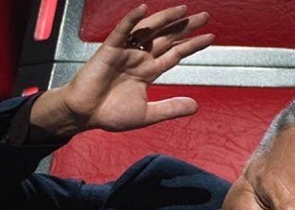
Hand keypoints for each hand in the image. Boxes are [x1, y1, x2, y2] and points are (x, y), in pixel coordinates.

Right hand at [31, 4, 213, 137]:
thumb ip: (171, 108)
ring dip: (165, 19)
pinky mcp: (109, 50)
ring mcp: (125, 52)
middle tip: (204, 16)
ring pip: (148, 31)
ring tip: (183, 10)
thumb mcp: (147, 114)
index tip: (210, 37)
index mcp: (148, 71)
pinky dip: (131, 20)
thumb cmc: (109, 114)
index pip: (174, 54)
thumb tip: (195, 106)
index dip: (192, 46)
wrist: (84, 115)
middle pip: (166, 38)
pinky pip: (121, 32)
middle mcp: (139, 58)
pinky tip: (143, 9)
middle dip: (185, 27)